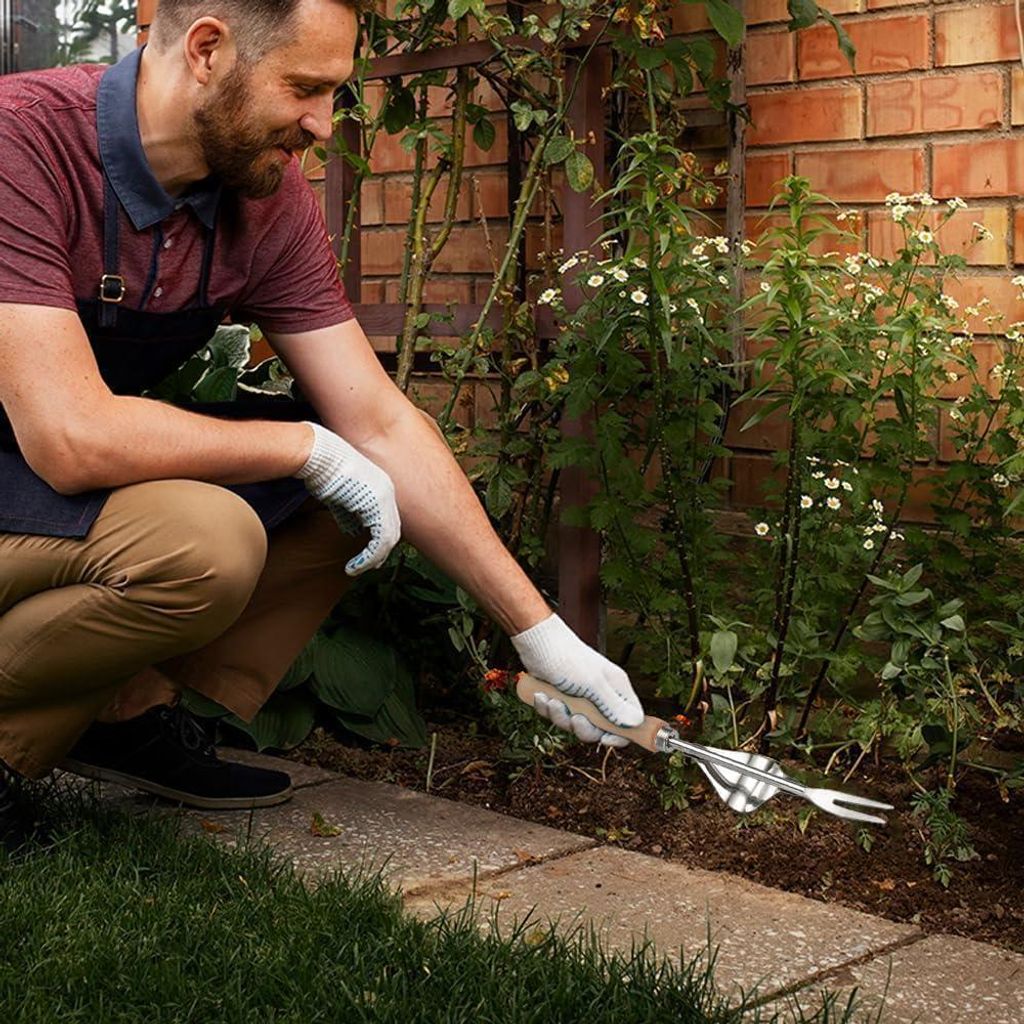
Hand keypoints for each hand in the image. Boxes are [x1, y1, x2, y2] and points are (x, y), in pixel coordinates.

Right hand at [295, 422, 400, 575]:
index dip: (381, 539)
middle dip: (381, 552)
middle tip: (369, 566)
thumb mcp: (339, 497)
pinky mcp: (377, 506)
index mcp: (381, 487)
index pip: (388, 519)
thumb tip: (353, 530)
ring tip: (359, 568)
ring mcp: (384, 498)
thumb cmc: (323, 470)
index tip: (371, 554)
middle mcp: (388, 492)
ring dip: (374, 559)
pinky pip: (379, 541)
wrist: (319, 455)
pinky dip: (368, 558)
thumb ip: (349, 514)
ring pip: (388, 539)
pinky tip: (355, 566)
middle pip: (393, 530)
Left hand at [510, 613, 642, 747]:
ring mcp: (580, 697)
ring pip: (574, 724)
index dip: (620, 735)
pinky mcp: (561, 697)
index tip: (604, 738)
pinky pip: (556, 715)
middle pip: (599, 729)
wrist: (536, 641)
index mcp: (616, 689)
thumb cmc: (567, 657)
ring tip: (551, 699)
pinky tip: (541, 695)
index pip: (629, 722)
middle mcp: (600, 695)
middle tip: (574, 717)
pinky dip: (547, 708)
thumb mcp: (593, 684)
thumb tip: (636, 724)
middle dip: (582, 727)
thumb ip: (614, 706)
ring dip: (560, 716)